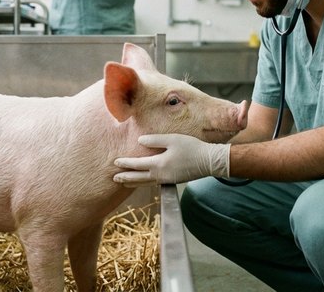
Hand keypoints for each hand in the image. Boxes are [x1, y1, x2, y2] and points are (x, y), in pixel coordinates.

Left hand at [113, 134, 230, 187]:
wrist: (209, 161)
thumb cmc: (192, 147)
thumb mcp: (173, 139)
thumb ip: (155, 140)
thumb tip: (140, 140)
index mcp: (159, 163)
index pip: (137, 164)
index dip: (125, 163)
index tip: (115, 162)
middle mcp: (161, 174)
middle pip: (139, 177)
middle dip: (126, 177)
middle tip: (113, 178)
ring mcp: (167, 179)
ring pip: (146, 182)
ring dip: (133, 183)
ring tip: (123, 183)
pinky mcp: (173, 180)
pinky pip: (154, 183)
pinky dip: (144, 183)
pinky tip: (143, 181)